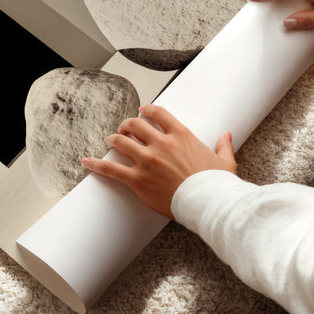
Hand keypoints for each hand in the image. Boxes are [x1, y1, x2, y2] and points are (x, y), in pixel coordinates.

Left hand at [82, 105, 235, 219]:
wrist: (208, 203)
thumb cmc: (216, 185)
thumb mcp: (224, 162)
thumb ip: (223, 146)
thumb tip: (227, 135)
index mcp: (181, 135)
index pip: (158, 113)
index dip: (147, 110)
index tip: (141, 110)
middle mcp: (161, 143)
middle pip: (135, 125)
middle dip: (127, 124)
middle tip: (123, 128)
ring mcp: (147, 161)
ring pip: (121, 142)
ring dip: (113, 139)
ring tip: (109, 140)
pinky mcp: (137, 179)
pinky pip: (111, 169)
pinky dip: (96, 164)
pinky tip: (86, 162)